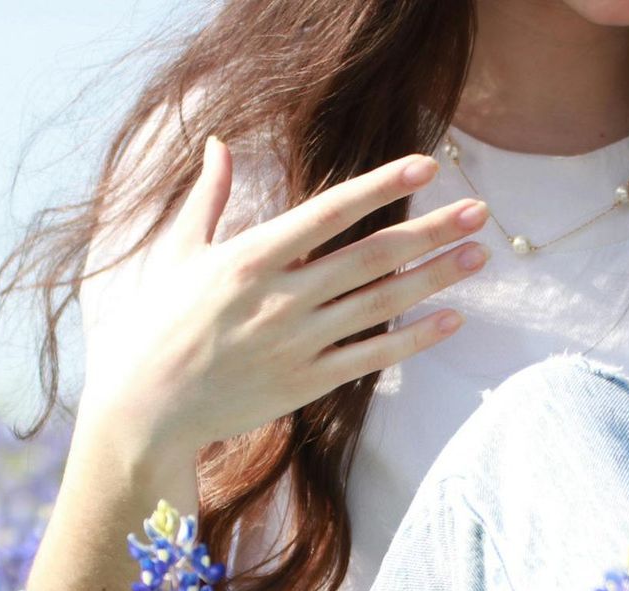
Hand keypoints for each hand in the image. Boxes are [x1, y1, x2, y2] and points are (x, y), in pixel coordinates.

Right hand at [76, 138, 487, 472]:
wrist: (148, 408)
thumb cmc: (159, 325)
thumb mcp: (177, 253)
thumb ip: (208, 198)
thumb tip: (218, 144)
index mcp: (250, 257)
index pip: (330, 212)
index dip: (382, 185)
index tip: (428, 164)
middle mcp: (281, 298)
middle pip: (372, 256)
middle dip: (430, 231)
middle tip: (479, 211)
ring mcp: (297, 343)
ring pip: (381, 305)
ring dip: (434, 279)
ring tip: (477, 255)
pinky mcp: (306, 384)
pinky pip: (372, 358)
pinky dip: (414, 340)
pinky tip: (451, 318)